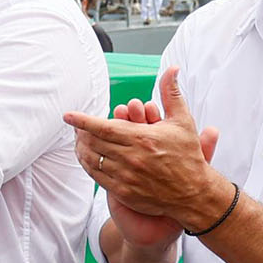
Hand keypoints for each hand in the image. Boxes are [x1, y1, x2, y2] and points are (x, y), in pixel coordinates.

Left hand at [73, 66, 231, 232]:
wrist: (194, 194)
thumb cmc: (188, 156)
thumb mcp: (183, 121)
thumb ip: (171, 93)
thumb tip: (171, 69)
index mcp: (142, 138)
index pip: (103, 127)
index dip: (82, 120)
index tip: (68, 115)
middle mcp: (131, 158)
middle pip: (94, 142)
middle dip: (81, 133)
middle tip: (76, 127)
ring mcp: (126, 177)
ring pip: (92, 160)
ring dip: (82, 149)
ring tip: (79, 141)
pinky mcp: (124, 192)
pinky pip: (97, 177)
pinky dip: (89, 166)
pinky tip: (88, 159)